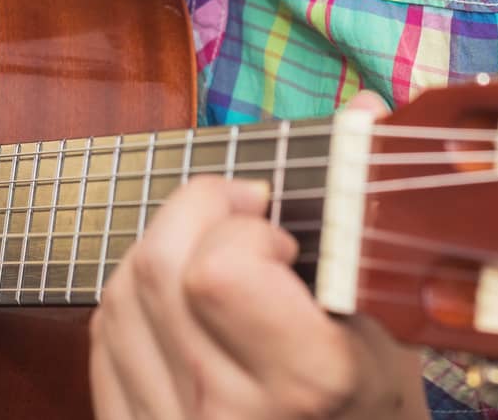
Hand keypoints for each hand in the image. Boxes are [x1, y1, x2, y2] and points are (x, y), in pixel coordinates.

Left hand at [89, 92, 426, 418]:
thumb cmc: (372, 411)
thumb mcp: (394, 328)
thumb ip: (366, 213)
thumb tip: (363, 109)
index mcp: (306, 382)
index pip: (219, 268)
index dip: (243, 227)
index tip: (279, 236)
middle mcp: (228, 414)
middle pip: (158, 268)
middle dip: (197, 213)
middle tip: (243, 218)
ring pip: (121, 295)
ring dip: (163, 250)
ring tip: (215, 257)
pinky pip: (103, 341)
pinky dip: (136, 301)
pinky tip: (183, 306)